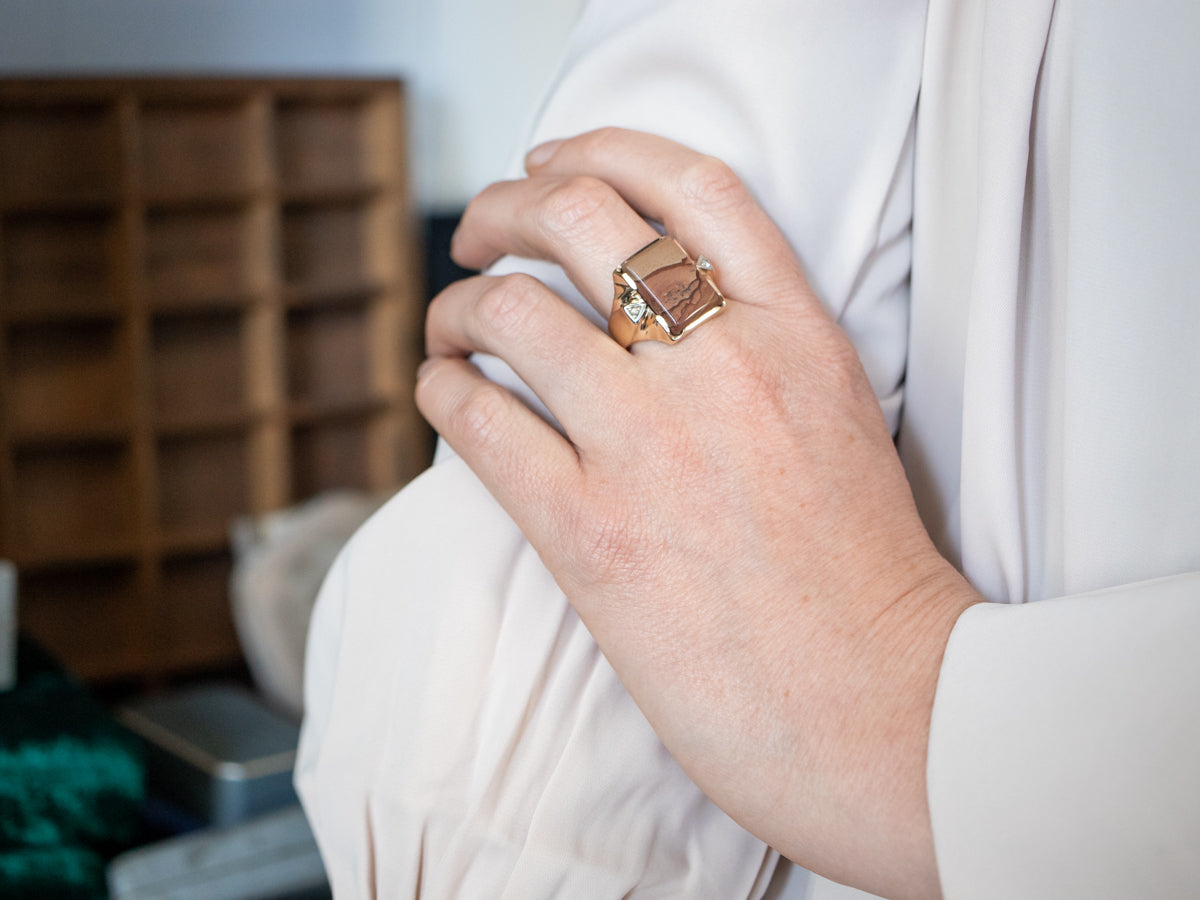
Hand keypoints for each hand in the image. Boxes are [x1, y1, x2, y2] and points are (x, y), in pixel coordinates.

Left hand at [416, 128, 978, 899]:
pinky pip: (479, 420)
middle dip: (506, 206)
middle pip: (580, 217)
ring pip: (512, 310)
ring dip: (458, 305)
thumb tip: (655, 314)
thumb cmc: (865, 580)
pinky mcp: (590, 530)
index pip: (692, 184)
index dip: (604, 149)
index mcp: (797, 334)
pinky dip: (443, 388)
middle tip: (482, 233)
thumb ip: (767, 349)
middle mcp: (722, 366)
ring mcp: (652, 443)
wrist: (881, 707)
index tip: (553, 161)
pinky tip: (444, 392)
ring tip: (450, 327)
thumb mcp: (843, 421)